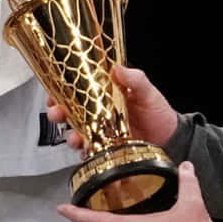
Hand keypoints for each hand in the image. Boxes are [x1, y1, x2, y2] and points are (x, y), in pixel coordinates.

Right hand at [44, 64, 180, 149]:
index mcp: (105, 93)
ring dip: (69, 134)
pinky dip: (84, 152)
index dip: (60, 87)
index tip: (52, 88)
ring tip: (73, 136)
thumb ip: (135, 79)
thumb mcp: (148, 91)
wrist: (170, 139)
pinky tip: (86, 150)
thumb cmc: (158, 112)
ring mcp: (100, 131)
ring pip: (75, 131)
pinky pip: (89, 151)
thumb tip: (118, 68)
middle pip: (69, 110)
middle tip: (56, 112)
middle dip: (57, 111)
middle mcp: (98, 112)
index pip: (77, 87)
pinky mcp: (105, 150)